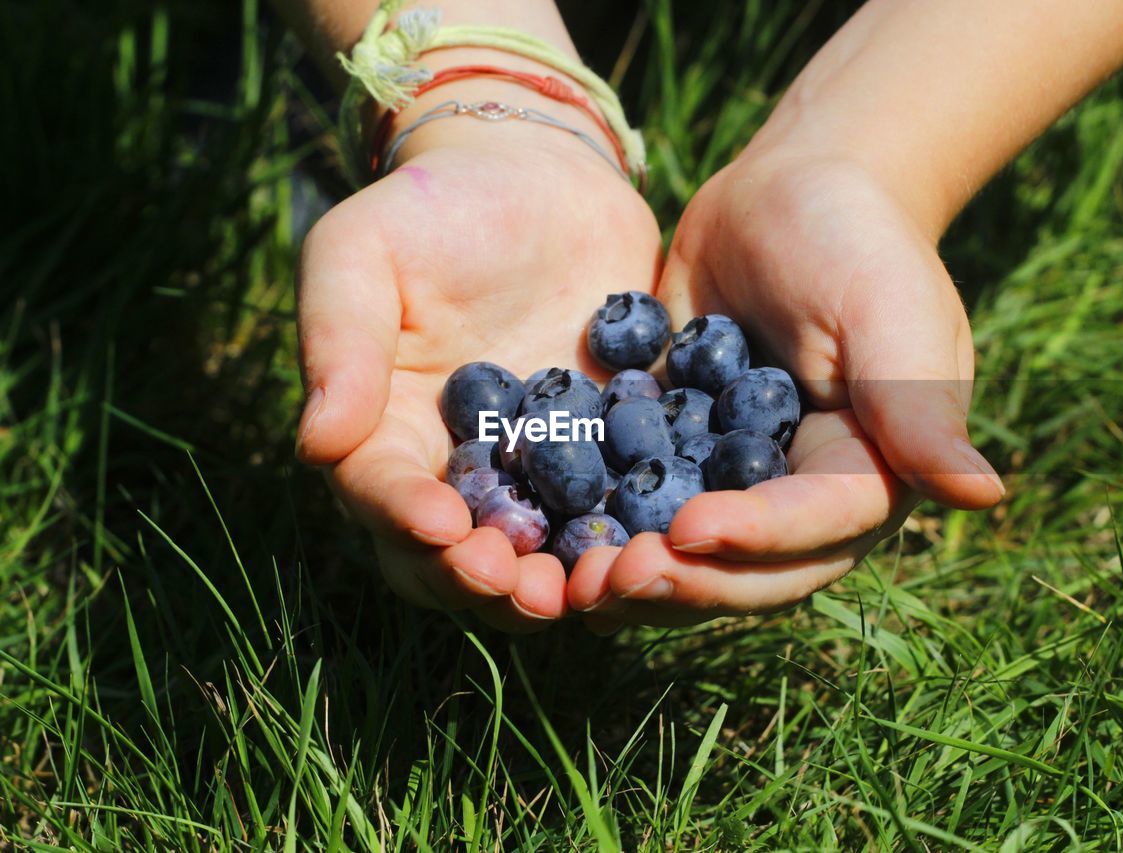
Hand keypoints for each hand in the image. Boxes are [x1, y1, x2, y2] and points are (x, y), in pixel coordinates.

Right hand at [295, 116, 660, 631]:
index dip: (406, 519)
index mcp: (386, 431)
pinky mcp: (605, 457)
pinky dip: (627, 539)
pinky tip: (654, 547)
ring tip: (588, 590)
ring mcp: (537, 472)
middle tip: (526, 587)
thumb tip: (315, 443)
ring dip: (558, 582)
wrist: (542, 175)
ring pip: (537, 553)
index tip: (442, 527)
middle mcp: (458, 469)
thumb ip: (340, 339)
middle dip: (486, 581)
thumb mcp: (364, 250)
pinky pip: (614, 512)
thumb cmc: (436, 206)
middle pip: (455, 555)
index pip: (383, 492)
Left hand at [567, 148, 1002, 628]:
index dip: (754, 540)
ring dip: (629, 573)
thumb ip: (920, 406)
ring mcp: (731, 484)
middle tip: (608, 579)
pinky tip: (542, 537)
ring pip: (684, 557)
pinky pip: (635, 505)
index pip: (813, 530)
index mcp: (865, 478)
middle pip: (745, 572)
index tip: (688, 528)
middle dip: (680, 583)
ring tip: (568, 578)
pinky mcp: (673, 458)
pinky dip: (594, 526)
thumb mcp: (891, 312)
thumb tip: (982, 497)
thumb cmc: (855, 239)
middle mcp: (797, 500)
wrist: (788, 191)